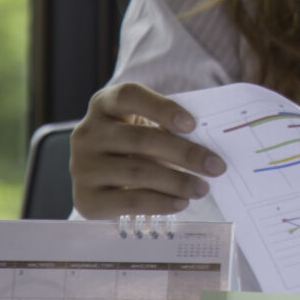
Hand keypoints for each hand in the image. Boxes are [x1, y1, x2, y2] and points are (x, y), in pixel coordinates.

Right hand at [70, 82, 222, 217]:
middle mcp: (87, 133)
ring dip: (177, 181)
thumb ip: (171, 130)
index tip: (192, 124)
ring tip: (203, 188)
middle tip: (216, 166)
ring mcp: (82, 167)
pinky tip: (181, 203)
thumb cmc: (136, 147)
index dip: (161, 108)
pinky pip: (129, 201)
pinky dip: (160, 202)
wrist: (104, 181)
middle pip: (140, 139)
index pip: (129, 96)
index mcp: (103, 105)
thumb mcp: (147, 128)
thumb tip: (210, 148)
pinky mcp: (86, 198)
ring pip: (138, 172)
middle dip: (185, 153)